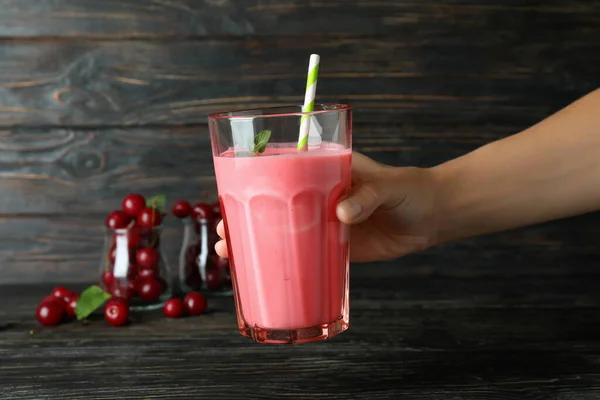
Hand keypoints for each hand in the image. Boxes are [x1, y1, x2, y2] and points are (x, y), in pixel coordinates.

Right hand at [215, 152, 438, 261]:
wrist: (432, 217)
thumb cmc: (409, 190)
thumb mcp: (388, 185)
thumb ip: (367, 195)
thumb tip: (342, 214)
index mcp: (325, 172)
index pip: (281, 173)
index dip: (254, 183)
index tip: (229, 194)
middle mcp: (318, 197)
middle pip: (274, 205)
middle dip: (246, 218)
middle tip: (224, 233)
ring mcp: (325, 224)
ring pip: (285, 233)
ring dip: (260, 243)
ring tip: (232, 256)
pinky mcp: (337, 248)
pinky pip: (307, 256)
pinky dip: (288, 264)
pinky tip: (268, 273)